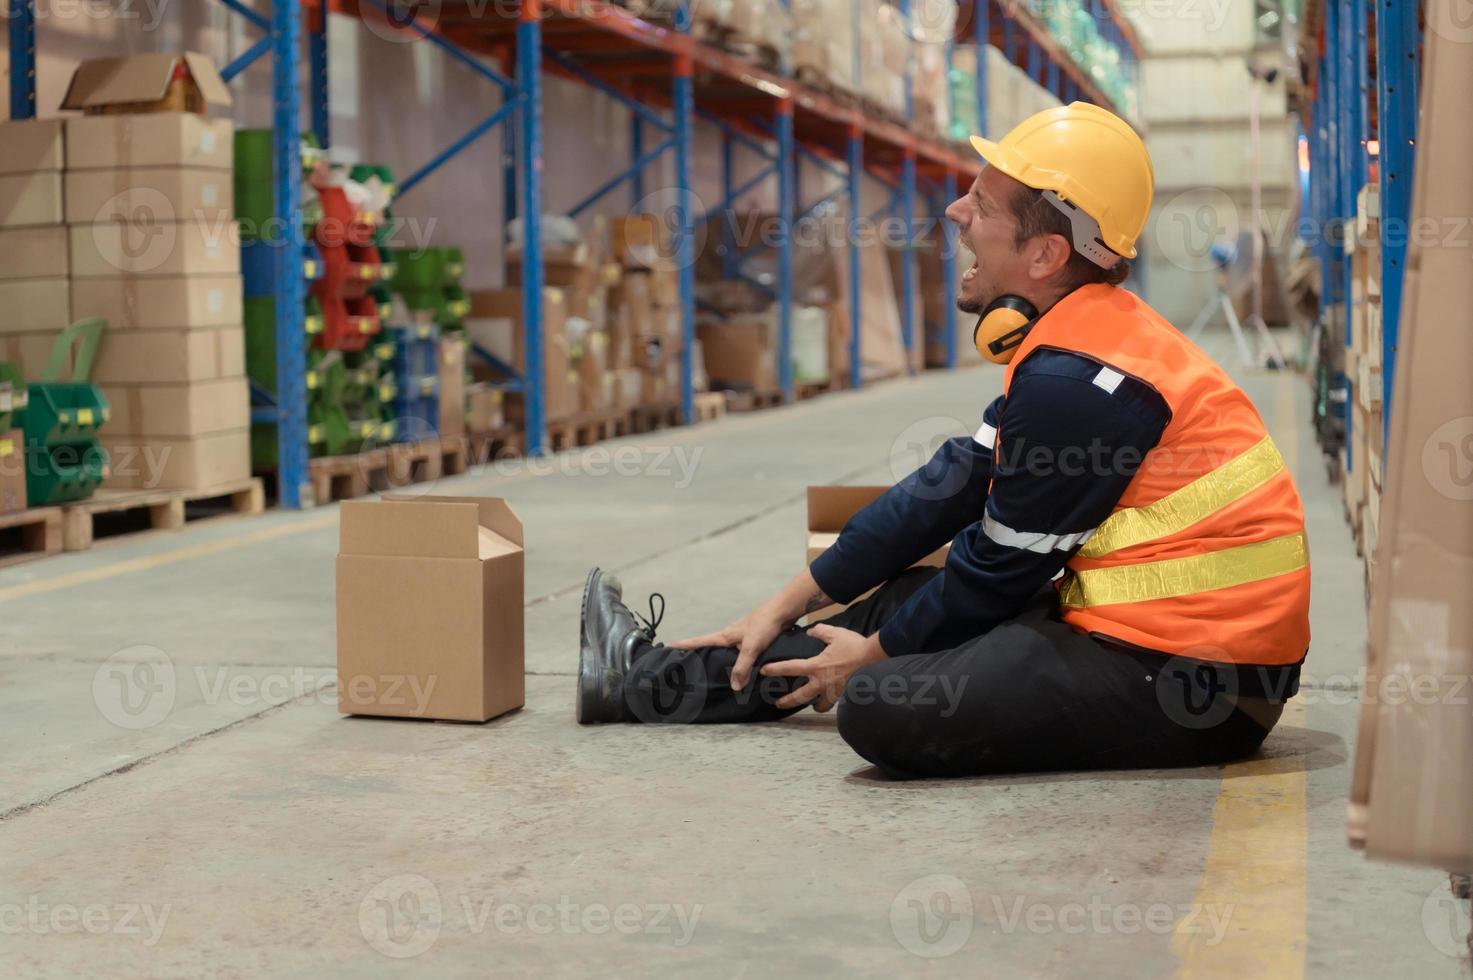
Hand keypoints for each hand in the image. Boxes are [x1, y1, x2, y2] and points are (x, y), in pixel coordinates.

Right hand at [670, 604, 788, 690]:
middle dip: (698, 654)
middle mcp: (730, 636)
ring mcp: (741, 636)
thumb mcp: (751, 647)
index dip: (684, 644)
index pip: (699, 641)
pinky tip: (739, 668)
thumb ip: (742, 667)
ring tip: (711, 671)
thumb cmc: (764, 625)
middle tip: (687, 666)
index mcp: (725, 636)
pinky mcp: (752, 639)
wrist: (783, 611)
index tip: (668, 646)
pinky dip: (735, 660)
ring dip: (718, 659)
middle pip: (709, 646)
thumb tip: (733, 686)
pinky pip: (738, 652)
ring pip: (725, 650)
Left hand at [759, 624, 885, 712]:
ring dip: (812, 705)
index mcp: (816, 666)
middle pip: (800, 696)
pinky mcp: (844, 693)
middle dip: (787, 701)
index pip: (790, 668)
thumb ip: (819, 631)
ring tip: (810, 705)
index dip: (775, 669)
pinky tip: (828, 699)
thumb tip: (811, 631)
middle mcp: (822, 682)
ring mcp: (833, 690)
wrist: (873, 658)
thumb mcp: (834, 633)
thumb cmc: (853, 646)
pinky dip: (828, 702)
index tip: (763, 671)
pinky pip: (833, 701)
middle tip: (778, 703)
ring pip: (819, 704)